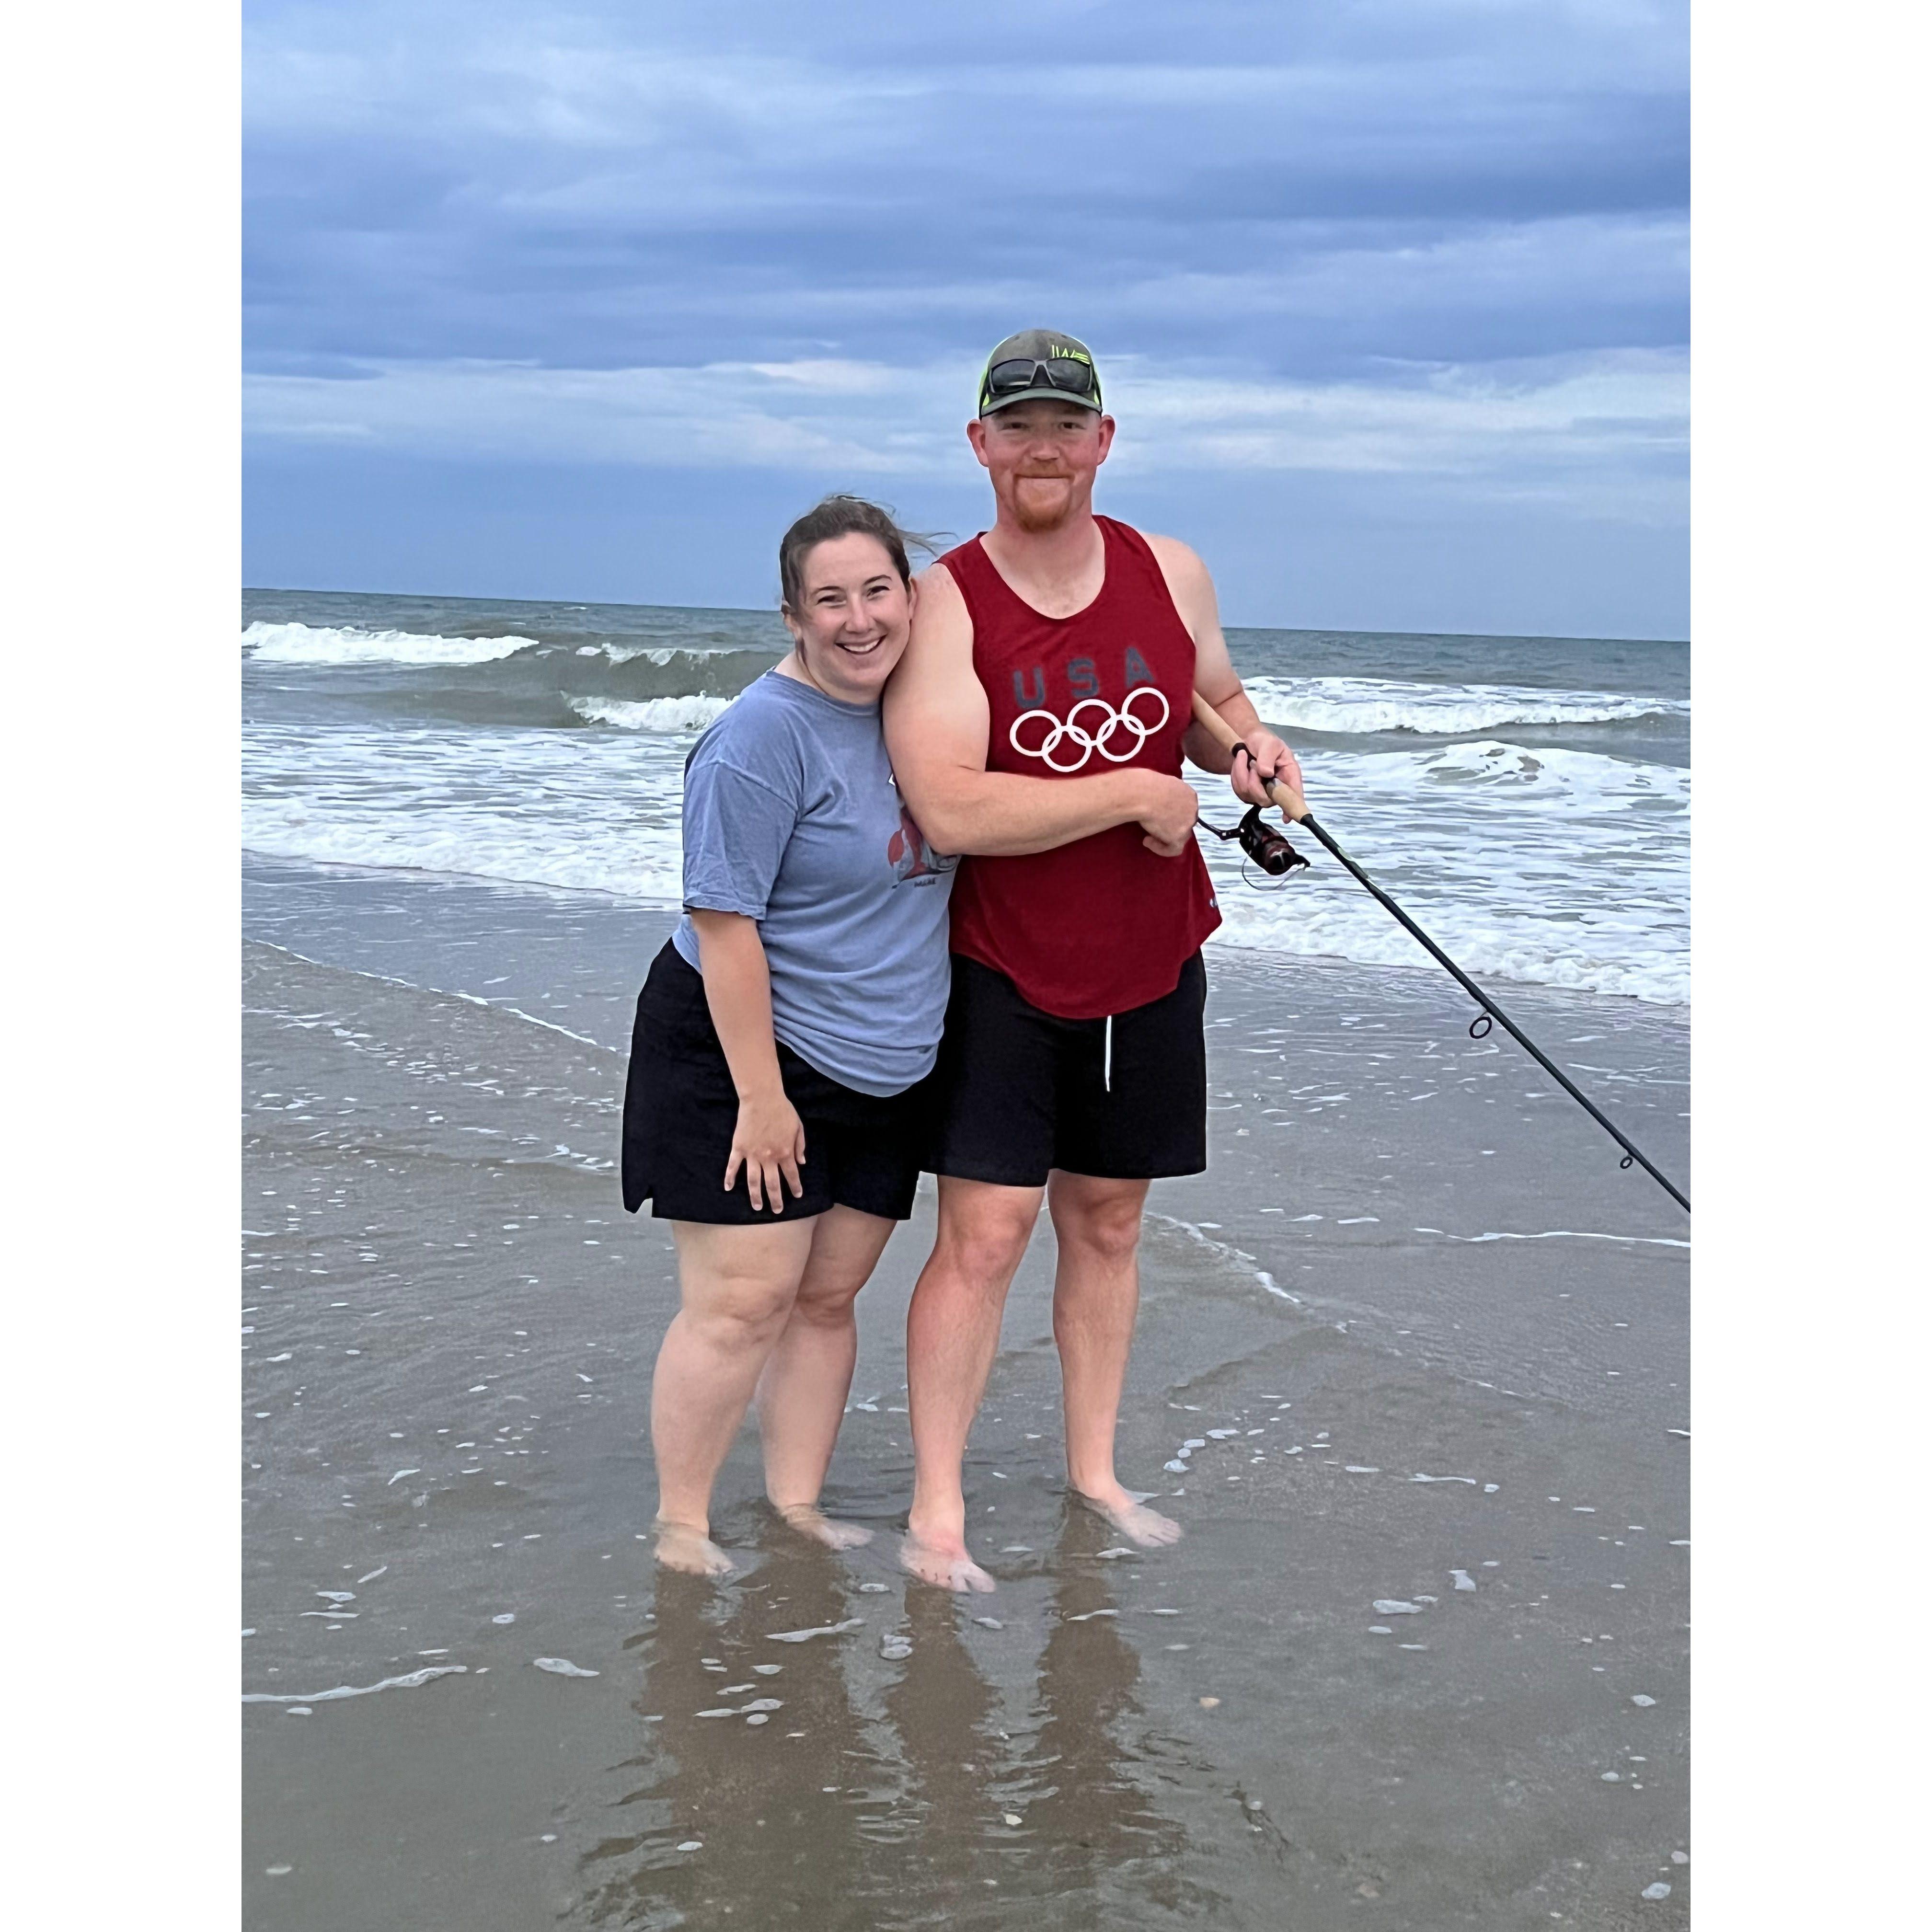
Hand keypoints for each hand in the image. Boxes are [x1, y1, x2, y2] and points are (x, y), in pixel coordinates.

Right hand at [724, 1085, 806, 1211]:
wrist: (762, 1098)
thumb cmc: (782, 1110)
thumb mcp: (798, 1127)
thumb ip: (800, 1146)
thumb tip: (802, 1162)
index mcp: (784, 1153)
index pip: (791, 1175)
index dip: (795, 1187)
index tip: (797, 1196)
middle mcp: (768, 1158)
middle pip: (772, 1184)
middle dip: (775, 1199)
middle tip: (777, 1210)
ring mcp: (752, 1154)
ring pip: (753, 1181)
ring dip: (755, 1195)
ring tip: (757, 1207)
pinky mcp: (739, 1148)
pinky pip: (733, 1166)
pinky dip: (729, 1178)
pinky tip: (728, 1188)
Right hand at [1133, 771, 1205, 856]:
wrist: (1142, 794)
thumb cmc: (1146, 785)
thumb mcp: (1161, 783)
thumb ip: (1166, 793)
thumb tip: (1159, 799)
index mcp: (1189, 794)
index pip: (1186, 808)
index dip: (1173, 814)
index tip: (1158, 814)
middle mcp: (1193, 809)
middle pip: (1184, 822)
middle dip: (1170, 826)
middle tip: (1154, 826)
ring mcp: (1187, 824)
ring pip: (1180, 836)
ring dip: (1164, 837)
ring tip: (1147, 836)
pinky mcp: (1178, 837)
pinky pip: (1173, 849)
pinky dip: (1160, 848)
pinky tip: (1147, 841)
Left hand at [1230, 730, 1302, 810]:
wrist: (1250, 741)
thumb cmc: (1266, 742)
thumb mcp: (1270, 744)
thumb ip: (1268, 757)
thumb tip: (1266, 773)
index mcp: (1289, 776)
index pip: (1294, 796)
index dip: (1291, 808)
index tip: (1286, 818)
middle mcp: (1278, 788)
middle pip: (1265, 800)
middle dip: (1253, 782)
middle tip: (1252, 763)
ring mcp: (1262, 793)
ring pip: (1249, 795)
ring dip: (1242, 774)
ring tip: (1244, 757)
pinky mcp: (1249, 793)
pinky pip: (1239, 790)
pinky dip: (1236, 775)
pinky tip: (1240, 764)